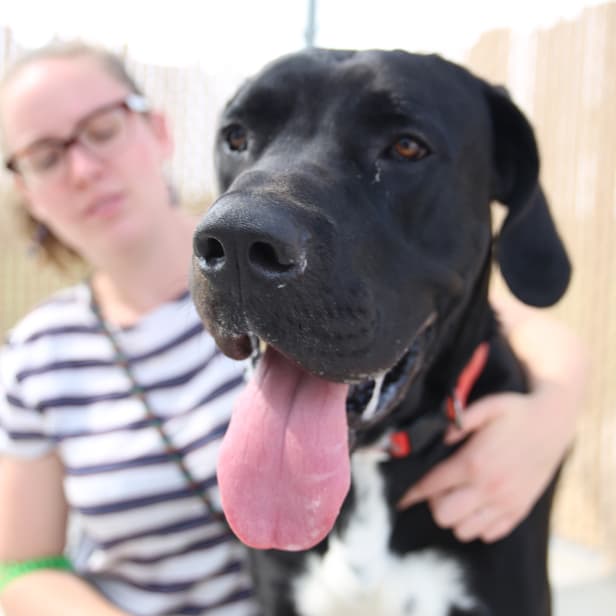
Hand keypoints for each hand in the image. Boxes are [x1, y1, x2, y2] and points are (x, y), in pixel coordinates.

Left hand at [397, 385, 576, 542]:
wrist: (553, 423)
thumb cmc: (515, 411)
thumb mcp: (485, 406)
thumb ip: (457, 419)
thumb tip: (438, 436)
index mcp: (474, 463)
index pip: (431, 487)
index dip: (411, 492)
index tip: (401, 496)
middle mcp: (489, 488)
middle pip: (444, 515)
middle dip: (434, 503)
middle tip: (437, 487)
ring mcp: (506, 503)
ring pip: (464, 530)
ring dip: (455, 515)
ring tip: (457, 495)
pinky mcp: (519, 510)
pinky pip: (488, 533)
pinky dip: (477, 524)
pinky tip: (476, 503)